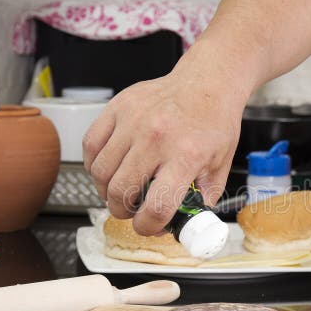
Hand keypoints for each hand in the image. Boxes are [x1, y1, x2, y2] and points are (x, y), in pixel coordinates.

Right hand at [83, 68, 245, 234]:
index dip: (147, 227)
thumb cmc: (214, 123)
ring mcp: (134, 120)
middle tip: (130, 210)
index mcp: (187, 156)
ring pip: (101, 172)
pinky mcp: (118, 107)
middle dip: (122, 211)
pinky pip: (91, 146)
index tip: (147, 226)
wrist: (208, 82)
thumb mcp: (220, 167)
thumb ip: (202, 201)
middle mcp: (157, 138)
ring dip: (106, 191)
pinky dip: (94, 165)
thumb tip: (179, 228)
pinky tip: (109, 169)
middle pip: (121, 192)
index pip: (156, 207)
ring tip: (120, 190)